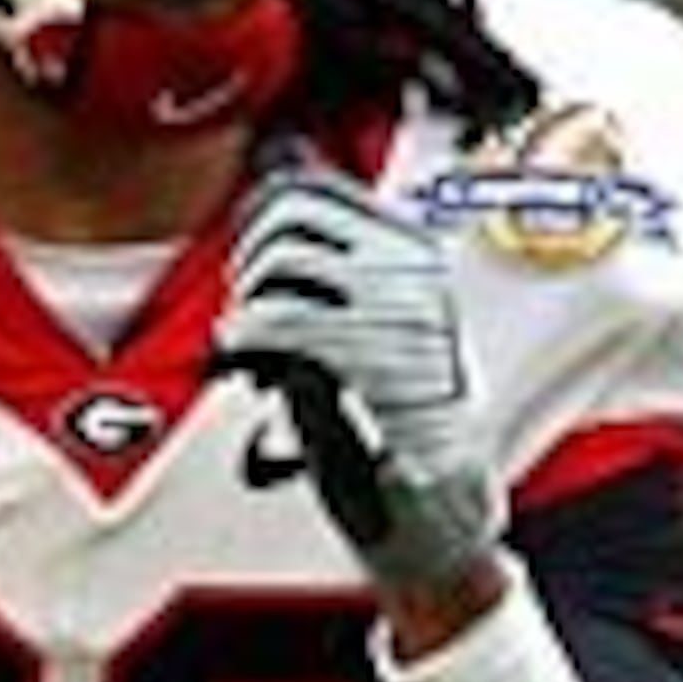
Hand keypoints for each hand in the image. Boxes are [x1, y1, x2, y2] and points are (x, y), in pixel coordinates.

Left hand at [214, 161, 506, 606]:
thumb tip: (271, 181)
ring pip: (281, 264)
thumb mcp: (365, 324)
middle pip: (290, 217)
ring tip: (247, 348)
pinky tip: (247, 365)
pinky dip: (244, 340)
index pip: (315, 188)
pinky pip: (283, 321)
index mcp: (412, 249)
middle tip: (245, 315)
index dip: (256, 220)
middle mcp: (410, 268)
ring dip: (244, 307)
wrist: (437, 500)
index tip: (247, 266)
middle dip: (246, 262)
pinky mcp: (372, 356)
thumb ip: (323, 267)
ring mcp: (395, 310)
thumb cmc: (393, 419)